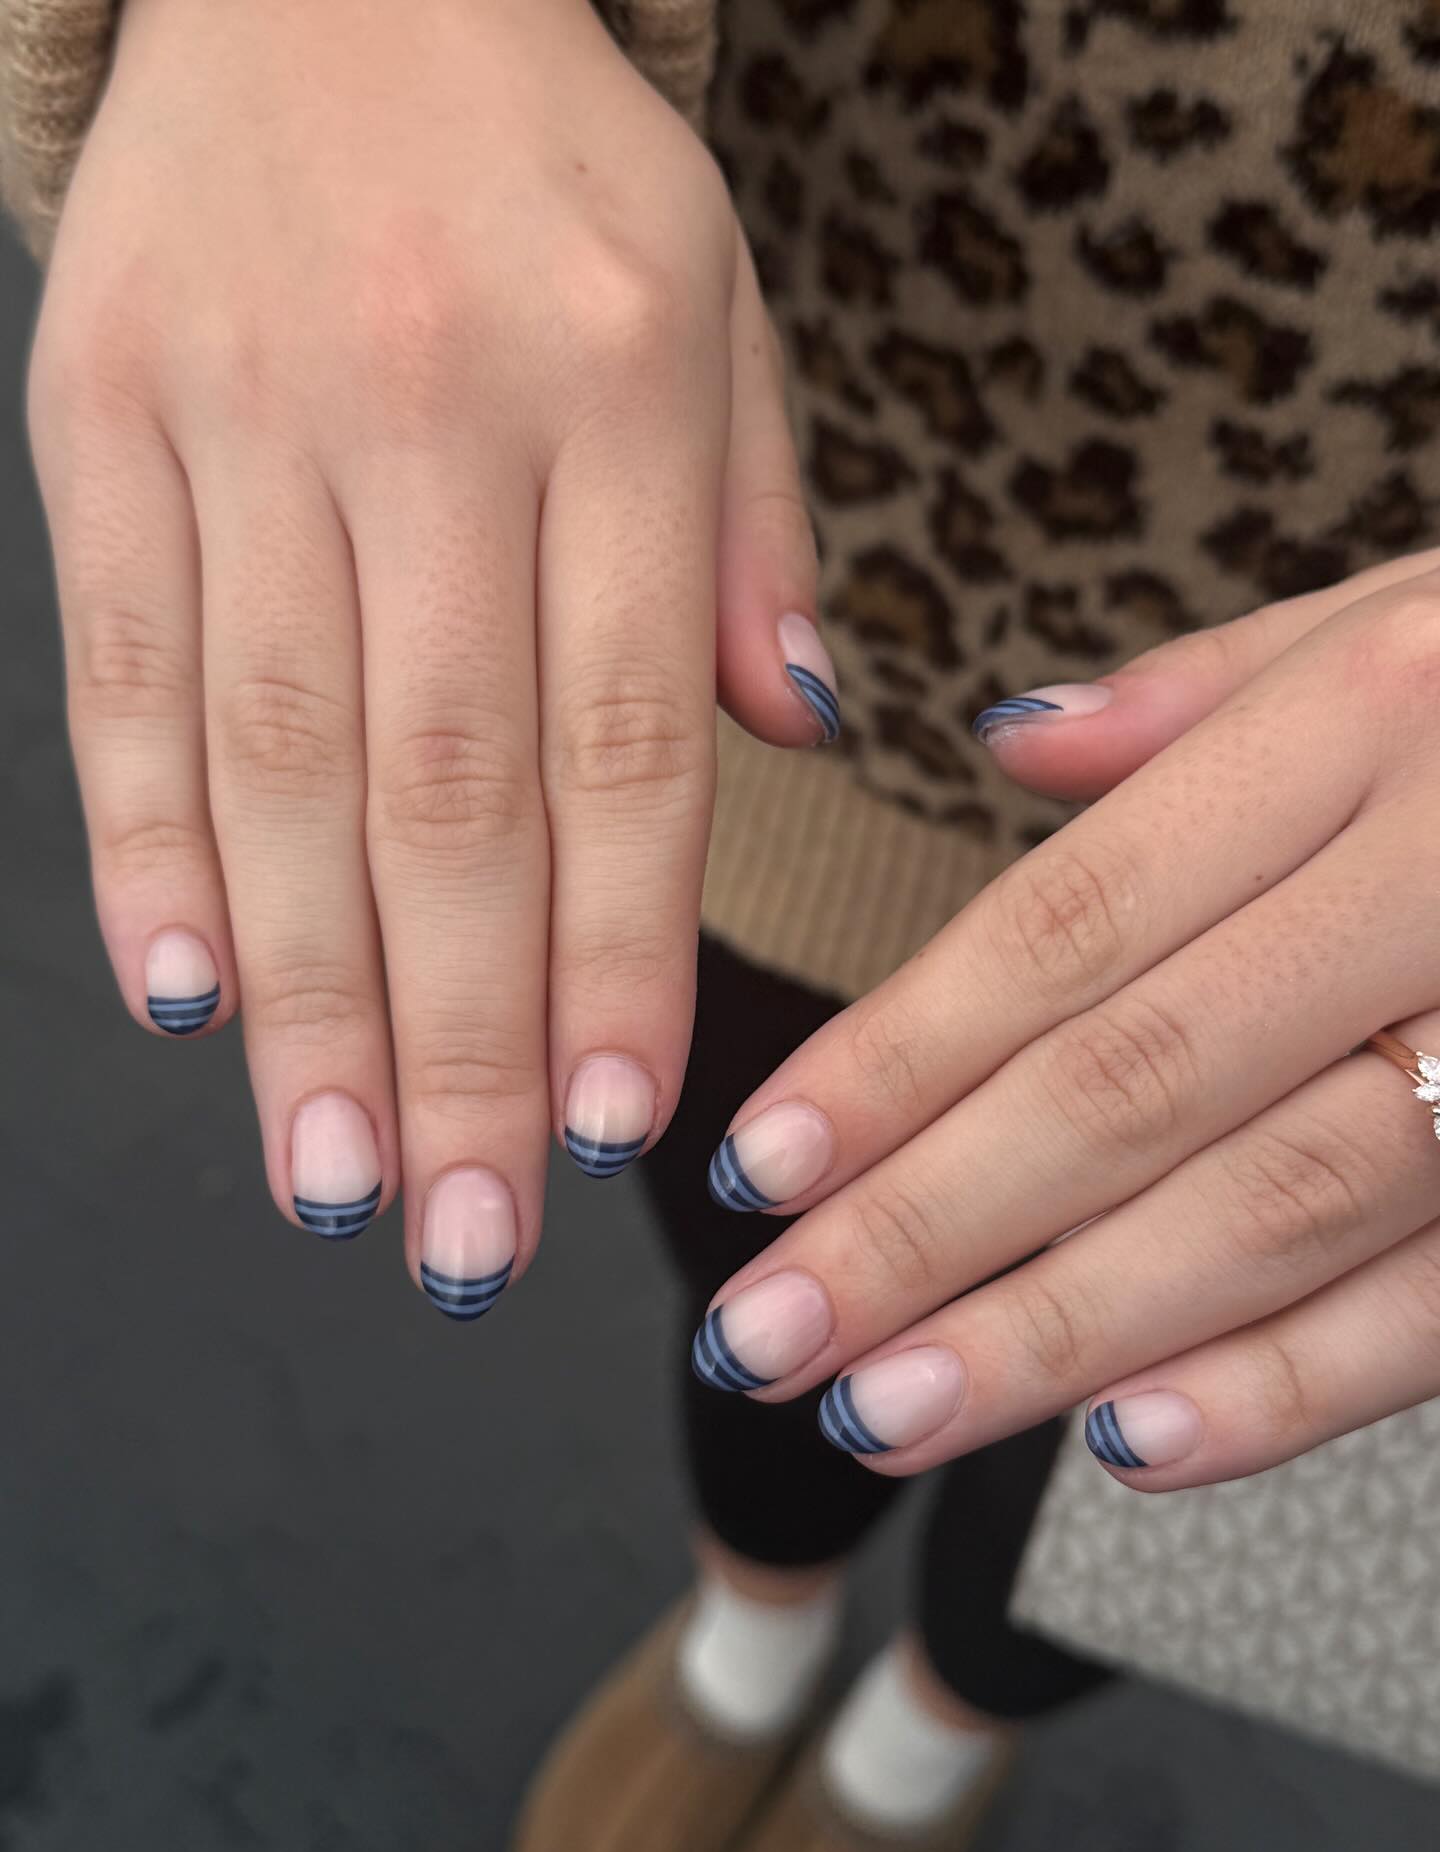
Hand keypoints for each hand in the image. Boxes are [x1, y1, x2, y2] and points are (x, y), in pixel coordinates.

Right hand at [30, 0, 826, 1306]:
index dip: (618, 951)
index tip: (617, 1124)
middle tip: (464, 1234)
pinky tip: (185, 1000)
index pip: (625, 738)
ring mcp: (243, 412)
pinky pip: (121, 669)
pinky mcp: (97, 412)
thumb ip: (757, 535)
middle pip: (444, 794)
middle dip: (454, 1042)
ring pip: (280, 766)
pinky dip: (151, 848)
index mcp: (617, 385)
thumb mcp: (717, 305)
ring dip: (305, 1003)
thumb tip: (797, 749)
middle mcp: (428, 409)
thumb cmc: (552, 169)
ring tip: (334, 1181)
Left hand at [691, 549, 1439, 1488]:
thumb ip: (1209, 687)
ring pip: (1273, 1210)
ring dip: (1062, 1331)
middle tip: (764, 1335)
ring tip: (887, 1411)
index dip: (899, 1056)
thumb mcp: (1418, 609)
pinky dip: (1295, 1382)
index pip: (1072, 922)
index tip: (756, 1166)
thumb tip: (1005, 745)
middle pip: (1137, 1085)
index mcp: (1374, 722)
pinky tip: (1132, 1443)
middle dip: (928, 1228)